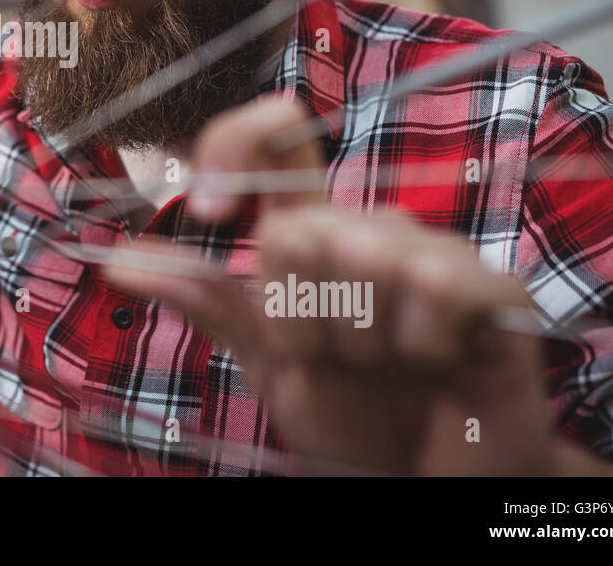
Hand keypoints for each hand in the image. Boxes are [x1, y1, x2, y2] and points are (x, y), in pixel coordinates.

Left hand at [103, 95, 557, 475]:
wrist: (423, 477)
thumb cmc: (352, 414)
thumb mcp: (264, 356)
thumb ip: (206, 300)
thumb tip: (118, 262)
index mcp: (317, 231)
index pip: (277, 135)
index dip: (234, 144)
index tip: (210, 206)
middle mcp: (373, 228)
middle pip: (297, 230)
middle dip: (298, 320)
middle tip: (334, 358)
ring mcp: (437, 253)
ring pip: (360, 258)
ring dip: (357, 341)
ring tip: (384, 367)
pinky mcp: (494, 289)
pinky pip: (434, 287)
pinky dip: (419, 344)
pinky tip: (434, 363)